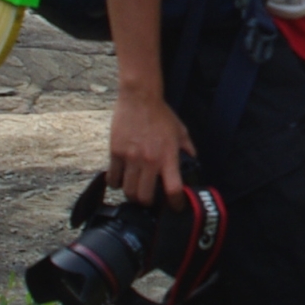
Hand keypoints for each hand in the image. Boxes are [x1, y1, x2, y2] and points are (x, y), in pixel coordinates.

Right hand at [108, 88, 194, 202]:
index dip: (175, 203)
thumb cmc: (161, 114)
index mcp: (167, 157)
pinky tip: (120, 180)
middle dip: (147, 203)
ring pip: (127, 191)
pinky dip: (116, 183)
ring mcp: (130, 157)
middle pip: (144, 197)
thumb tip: (192, 163)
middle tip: (149, 200)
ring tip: (135, 191)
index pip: (173, 189)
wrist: (140, 98)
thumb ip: (187, 150)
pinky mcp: (116, 152)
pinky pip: (112, 178)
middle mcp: (149, 160)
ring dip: (132, 195)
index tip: (176, 207)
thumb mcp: (181, 132)